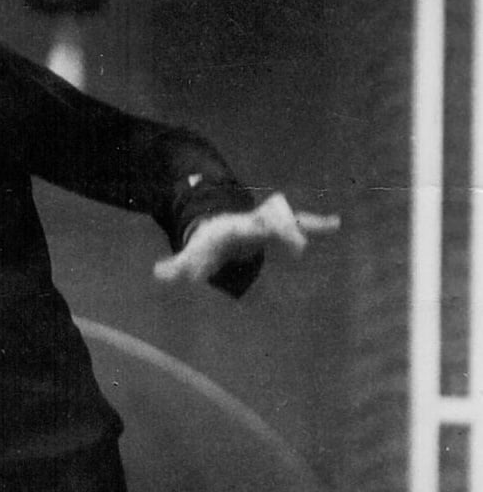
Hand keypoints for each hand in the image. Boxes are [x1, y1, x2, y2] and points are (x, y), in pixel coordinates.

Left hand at [152, 192, 339, 284]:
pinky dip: (317, 224)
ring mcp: (270, 224)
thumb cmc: (207, 246)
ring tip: (332, 224)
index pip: (252, 228)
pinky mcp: (280, 229)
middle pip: (275, 219)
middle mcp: (257, 222)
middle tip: (300, 245)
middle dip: (286, 227)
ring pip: (292, 218)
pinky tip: (335, 224)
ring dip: (310, 221)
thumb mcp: (192, 257)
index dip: (260, 233)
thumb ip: (177, 267)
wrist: (218, 229)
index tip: (270, 242)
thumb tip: (157, 273)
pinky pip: (301, 224)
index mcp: (238, 228)